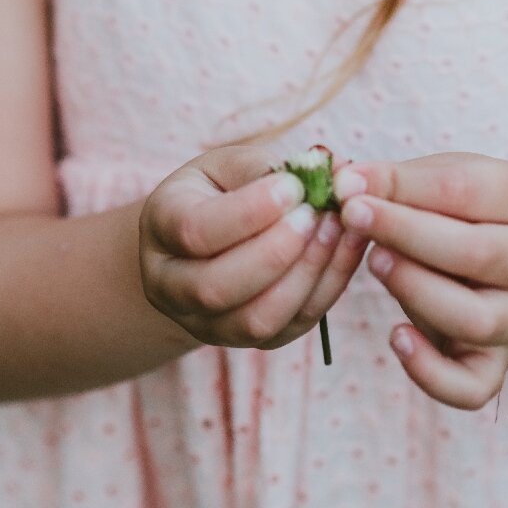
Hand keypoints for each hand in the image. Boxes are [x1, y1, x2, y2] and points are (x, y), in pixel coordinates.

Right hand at [139, 144, 368, 350]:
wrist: (204, 242)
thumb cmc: (217, 191)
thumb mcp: (226, 167)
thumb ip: (262, 170)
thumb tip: (321, 173)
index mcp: (160, 228)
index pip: (195, 231)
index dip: (248, 213)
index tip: (294, 187)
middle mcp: (171, 286)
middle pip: (217, 287)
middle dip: (276, 251)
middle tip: (316, 214)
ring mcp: (205, 323)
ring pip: (256, 321)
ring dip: (306, 274)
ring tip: (337, 229)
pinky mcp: (249, 341)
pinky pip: (291, 326)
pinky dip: (327, 287)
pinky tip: (346, 248)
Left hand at [335, 152, 507, 409]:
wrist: (498, 260)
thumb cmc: (459, 209)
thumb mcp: (438, 179)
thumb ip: (397, 182)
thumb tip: (345, 183)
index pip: (469, 191)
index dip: (404, 188)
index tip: (349, 185)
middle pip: (479, 254)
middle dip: (406, 234)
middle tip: (354, 217)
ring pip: (477, 321)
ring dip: (416, 290)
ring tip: (374, 262)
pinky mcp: (497, 364)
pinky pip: (471, 387)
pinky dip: (429, 371)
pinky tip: (396, 335)